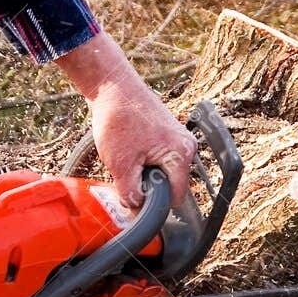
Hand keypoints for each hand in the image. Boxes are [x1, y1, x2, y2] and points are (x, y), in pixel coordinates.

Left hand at [59, 32, 195, 209]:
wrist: (110, 84)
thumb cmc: (118, 118)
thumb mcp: (120, 165)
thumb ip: (131, 194)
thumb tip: (136, 212)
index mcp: (182, 154)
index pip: (176, 197)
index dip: (154, 205)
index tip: (134, 198)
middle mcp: (187, 147)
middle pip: (170, 185)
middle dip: (149, 186)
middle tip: (126, 173)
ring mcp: (178, 138)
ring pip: (162, 172)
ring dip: (144, 173)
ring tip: (126, 158)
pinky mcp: (167, 134)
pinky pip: (159, 159)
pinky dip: (143, 161)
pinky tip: (128, 150)